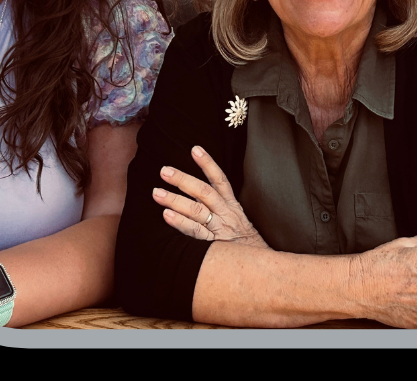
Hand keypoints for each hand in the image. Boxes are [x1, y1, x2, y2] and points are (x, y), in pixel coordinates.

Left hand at [151, 145, 266, 248]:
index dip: (208, 163)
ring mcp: (219, 229)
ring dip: (175, 200)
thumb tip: (196, 194)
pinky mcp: (214, 245)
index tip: (195, 149)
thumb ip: (220, 208)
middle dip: (183, 180)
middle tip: (164, 171)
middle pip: (204, 192)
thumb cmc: (245, 244)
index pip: (220, 180)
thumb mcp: (238, 221)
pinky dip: (180, 223)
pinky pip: (195, 232)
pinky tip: (166, 215)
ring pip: (196, 211)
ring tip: (157, 193)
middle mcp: (225, 215)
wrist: (259, 266)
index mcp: (232, 206)